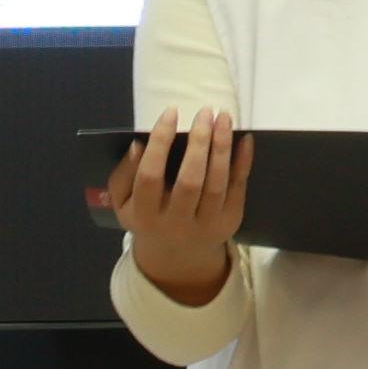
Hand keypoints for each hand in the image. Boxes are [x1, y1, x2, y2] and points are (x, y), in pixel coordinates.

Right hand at [109, 108, 253, 306]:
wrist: (176, 255)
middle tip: (205, 112)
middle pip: (190, 181)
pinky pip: (238, 188)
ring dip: (222, 147)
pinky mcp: (229, 222)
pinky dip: (243, 163)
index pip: (150, 176)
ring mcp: (205, 225)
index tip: (171, 113)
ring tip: (224, 118)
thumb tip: (138, 145)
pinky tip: (244, 139)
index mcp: (144, 216)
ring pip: (217, 184)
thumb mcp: (123, 202)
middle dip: (199, 143)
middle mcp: (175, 224)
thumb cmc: (148, 215)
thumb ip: (124, 174)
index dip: (160, 143)